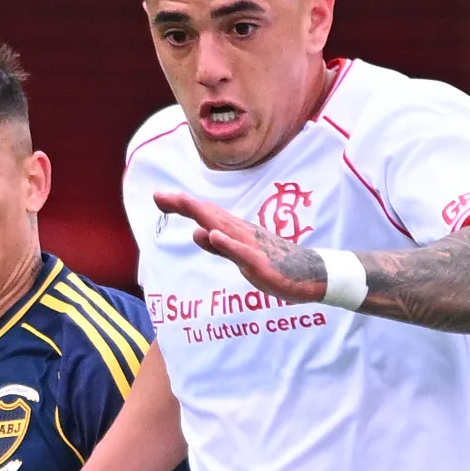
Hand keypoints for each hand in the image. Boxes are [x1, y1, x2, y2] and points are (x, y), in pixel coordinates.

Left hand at [153, 189, 329, 303]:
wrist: (311, 275)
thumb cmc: (277, 265)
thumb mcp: (242, 257)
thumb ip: (221, 247)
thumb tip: (198, 233)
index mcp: (236, 232)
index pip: (206, 215)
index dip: (182, 206)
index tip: (159, 198)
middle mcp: (242, 233)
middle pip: (210, 215)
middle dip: (185, 205)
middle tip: (158, 195)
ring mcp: (252, 246)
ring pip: (223, 228)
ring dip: (202, 215)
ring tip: (181, 203)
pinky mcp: (261, 263)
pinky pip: (242, 253)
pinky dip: (226, 243)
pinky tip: (211, 235)